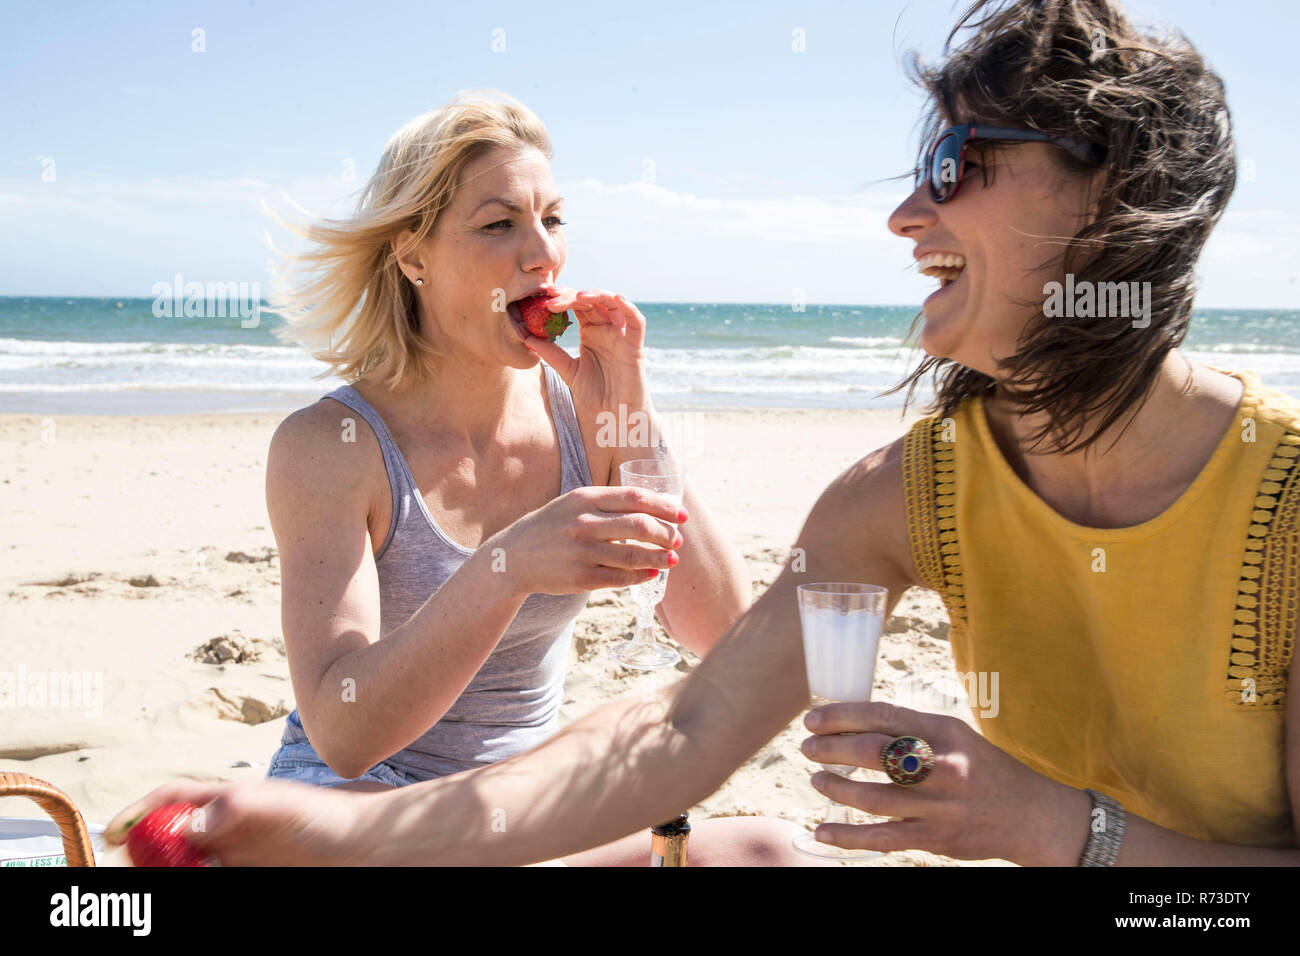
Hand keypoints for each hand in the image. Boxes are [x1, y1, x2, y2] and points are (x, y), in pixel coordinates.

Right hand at [103, 778, 385, 865]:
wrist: (356, 845)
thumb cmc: (320, 818)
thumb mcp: (275, 807)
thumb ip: (232, 810)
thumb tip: (186, 826)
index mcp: (226, 799)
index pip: (173, 798)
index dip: (140, 812)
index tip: (114, 833)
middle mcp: (224, 826)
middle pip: (169, 836)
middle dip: (146, 851)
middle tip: (136, 869)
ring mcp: (233, 852)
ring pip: (185, 862)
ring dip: (171, 870)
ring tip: (176, 874)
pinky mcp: (243, 871)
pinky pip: (206, 877)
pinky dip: (192, 879)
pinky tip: (198, 878)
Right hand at [491, 485, 686, 596]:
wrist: (514, 556)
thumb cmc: (554, 527)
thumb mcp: (574, 504)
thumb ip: (608, 504)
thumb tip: (655, 511)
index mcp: (585, 498)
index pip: (635, 498)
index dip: (664, 507)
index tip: (681, 516)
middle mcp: (583, 522)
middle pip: (640, 526)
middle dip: (666, 534)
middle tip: (677, 541)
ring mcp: (581, 551)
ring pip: (634, 555)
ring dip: (659, 558)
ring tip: (672, 559)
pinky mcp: (580, 577)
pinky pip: (620, 578)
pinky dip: (642, 576)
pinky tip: (652, 573)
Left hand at [523, 289, 650, 413]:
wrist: (613, 418)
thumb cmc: (594, 396)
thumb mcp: (568, 372)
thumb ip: (551, 354)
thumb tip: (526, 339)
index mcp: (590, 333)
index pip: (577, 306)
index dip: (562, 297)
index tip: (542, 296)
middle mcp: (606, 330)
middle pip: (592, 301)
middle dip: (572, 295)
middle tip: (552, 297)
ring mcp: (621, 337)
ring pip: (614, 304)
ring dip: (597, 295)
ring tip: (578, 296)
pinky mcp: (635, 348)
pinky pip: (637, 323)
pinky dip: (629, 308)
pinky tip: (617, 298)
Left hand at [799, 701, 1088, 863]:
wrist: (1030, 815)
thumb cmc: (981, 767)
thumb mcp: (954, 735)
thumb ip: (911, 728)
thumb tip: (852, 722)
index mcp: (944, 732)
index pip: (883, 715)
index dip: (841, 716)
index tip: (813, 719)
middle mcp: (942, 767)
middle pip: (874, 754)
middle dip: (832, 749)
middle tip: (808, 747)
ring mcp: (940, 806)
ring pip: (874, 798)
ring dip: (837, 787)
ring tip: (817, 779)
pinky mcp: (936, 839)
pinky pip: (883, 837)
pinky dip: (848, 835)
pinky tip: (823, 830)